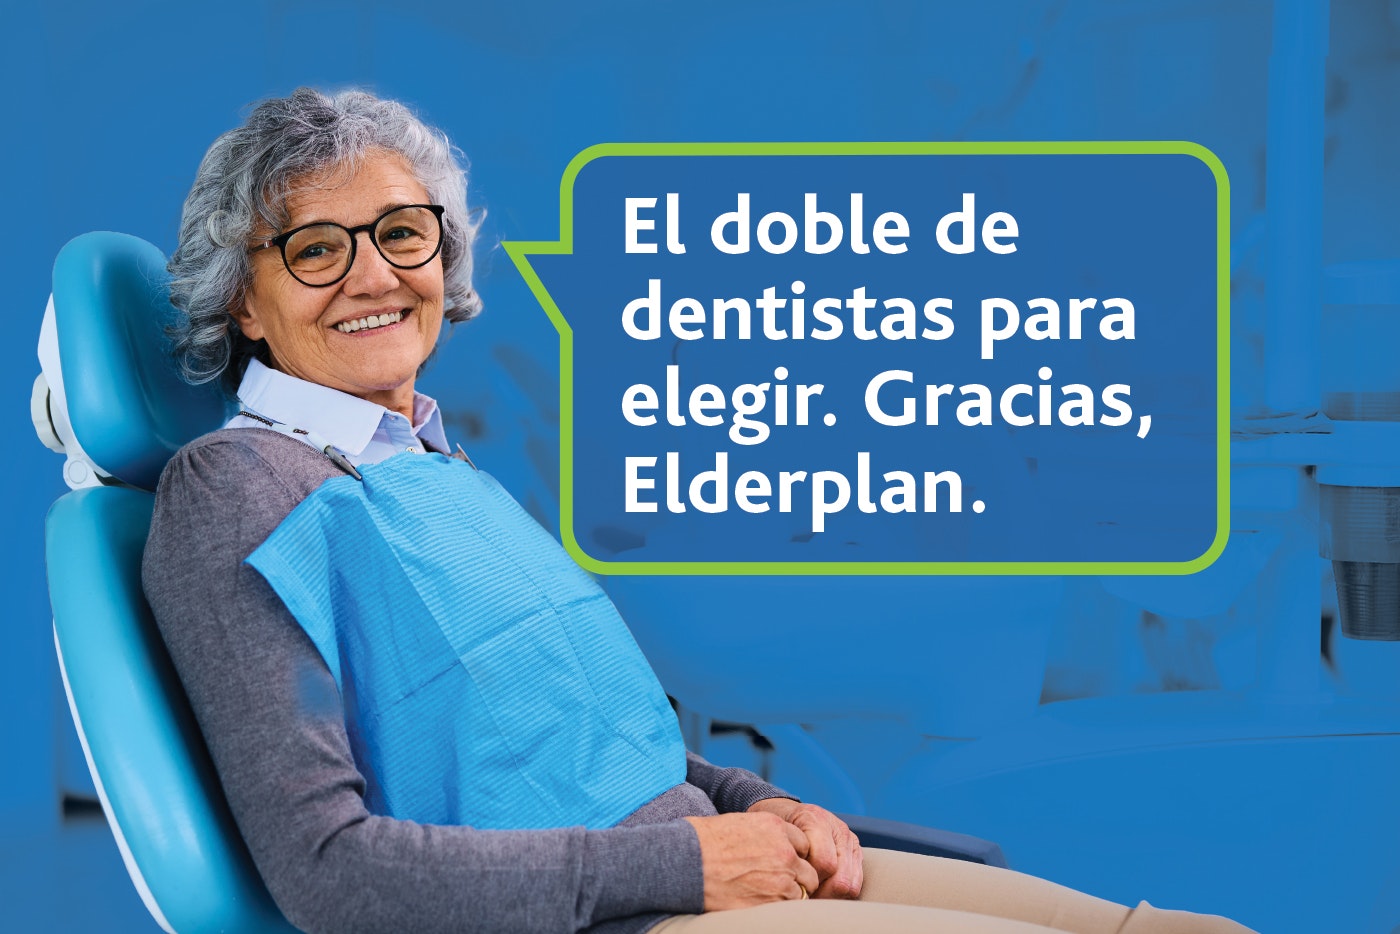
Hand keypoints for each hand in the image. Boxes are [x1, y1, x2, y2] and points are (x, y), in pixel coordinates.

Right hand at [684, 812, 821, 909]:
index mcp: (776, 826)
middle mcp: (784, 851)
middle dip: (799, 878)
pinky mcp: (770, 902)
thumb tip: (773, 846)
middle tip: (781, 883)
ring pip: (802, 892)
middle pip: (809, 871)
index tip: (784, 863)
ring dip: (791, 895)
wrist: (687, 860)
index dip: (794, 855)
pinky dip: (779, 908)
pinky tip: (762, 903)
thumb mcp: (741, 823)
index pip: (804, 844)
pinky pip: (787, 908)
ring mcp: (781, 879)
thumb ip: (766, 834)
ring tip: (768, 895)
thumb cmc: (705, 840)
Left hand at [746, 798, 863, 898]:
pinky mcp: (855, 849)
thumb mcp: (773, 837)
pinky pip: (856, 882)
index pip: (824, 863)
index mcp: (815, 819)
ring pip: (851, 884)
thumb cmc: (776, 829)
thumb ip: (783, 855)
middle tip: (804, 896)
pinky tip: (823, 889)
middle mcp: (837, 826)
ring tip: (812, 894)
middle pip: (841, 879)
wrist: (786, 813)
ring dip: (831, 895)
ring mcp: (849, 838)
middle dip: (822, 894)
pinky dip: (840, 892)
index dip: (810, 881)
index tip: (794, 886)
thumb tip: (791, 888)